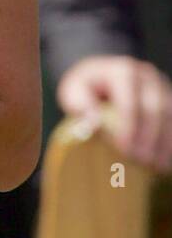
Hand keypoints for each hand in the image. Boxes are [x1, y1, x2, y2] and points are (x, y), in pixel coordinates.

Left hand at [56, 55, 171, 171]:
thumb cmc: (85, 89)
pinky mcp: (168, 99)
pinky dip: (170, 142)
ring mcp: (161, 86)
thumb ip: (81, 105)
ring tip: (157, 165)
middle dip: (150, 138)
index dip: (129, 127)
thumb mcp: (74, 92)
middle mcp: (146, 76)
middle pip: (155, 109)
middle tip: (143, 161)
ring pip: (170, 115)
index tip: (126, 150)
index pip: (129, 102)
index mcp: (122, 72)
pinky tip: (165, 161)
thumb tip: (93, 124)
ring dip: (165, 142)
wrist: (100, 76)